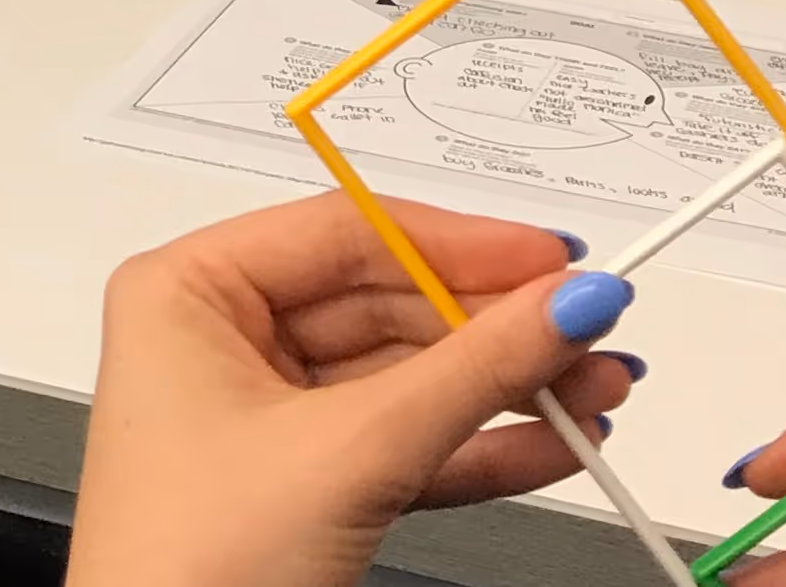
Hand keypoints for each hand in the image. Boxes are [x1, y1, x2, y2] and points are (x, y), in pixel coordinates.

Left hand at [67, 195, 637, 586]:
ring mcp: (263, 417)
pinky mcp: (301, 487)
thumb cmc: (189, 578)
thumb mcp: (349, 454)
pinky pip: (403, 443)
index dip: (462, 244)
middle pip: (390, 304)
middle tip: (590, 332)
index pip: (349, 233)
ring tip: (596, 389)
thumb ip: (470, 372)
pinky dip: (478, 447)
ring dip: (505, 390)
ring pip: (408, 378)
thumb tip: (564, 303)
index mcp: (188, 292)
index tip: (553, 259)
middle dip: (500, 330)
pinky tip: (551, 442)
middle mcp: (221, 341)